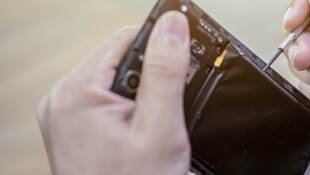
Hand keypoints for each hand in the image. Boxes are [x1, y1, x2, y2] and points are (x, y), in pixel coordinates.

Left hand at [37, 12, 190, 174]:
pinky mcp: (71, 127)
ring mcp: (64, 114)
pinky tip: (136, 134)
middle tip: (164, 114)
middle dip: (151, 80)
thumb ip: (166, 72)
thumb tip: (173, 27)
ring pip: (116, 82)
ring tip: (149, 130)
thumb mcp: (159, 127)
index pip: (126, 40)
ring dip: (141, 98)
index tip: (180, 68)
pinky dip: (128, 111)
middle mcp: (62, 99)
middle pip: (121, 61)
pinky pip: (106, 101)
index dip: (160, 50)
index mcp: (77, 92)